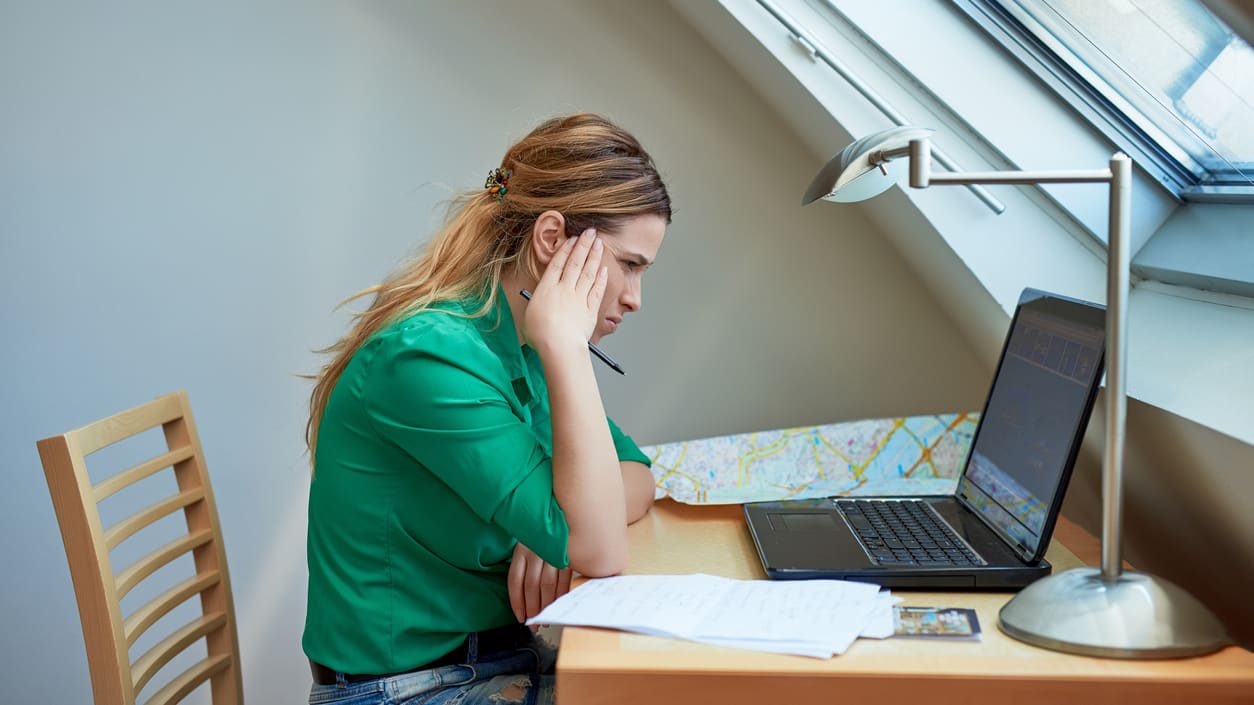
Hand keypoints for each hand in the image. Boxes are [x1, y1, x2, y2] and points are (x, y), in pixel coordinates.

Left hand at [508, 542, 573, 625]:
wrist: (564, 518)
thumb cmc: (542, 537)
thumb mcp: (528, 546)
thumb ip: (525, 567)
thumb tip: (524, 599)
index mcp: (520, 550)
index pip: (515, 581)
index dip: (517, 603)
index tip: (520, 617)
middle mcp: (535, 551)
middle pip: (531, 586)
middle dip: (532, 608)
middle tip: (533, 623)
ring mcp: (552, 553)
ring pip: (547, 585)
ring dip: (546, 605)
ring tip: (545, 618)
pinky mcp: (568, 555)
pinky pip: (563, 580)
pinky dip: (560, 596)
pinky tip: (557, 605)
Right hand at [523, 228, 607, 353]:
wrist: (558, 346)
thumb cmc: (540, 335)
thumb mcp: (530, 315)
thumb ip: (537, 304)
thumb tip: (540, 303)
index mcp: (546, 289)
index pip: (557, 264)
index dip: (566, 250)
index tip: (572, 239)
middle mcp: (564, 289)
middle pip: (575, 263)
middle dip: (583, 245)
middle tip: (590, 232)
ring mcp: (579, 298)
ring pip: (588, 272)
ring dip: (594, 256)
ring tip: (599, 244)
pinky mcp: (590, 309)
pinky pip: (596, 290)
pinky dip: (600, 278)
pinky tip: (603, 269)